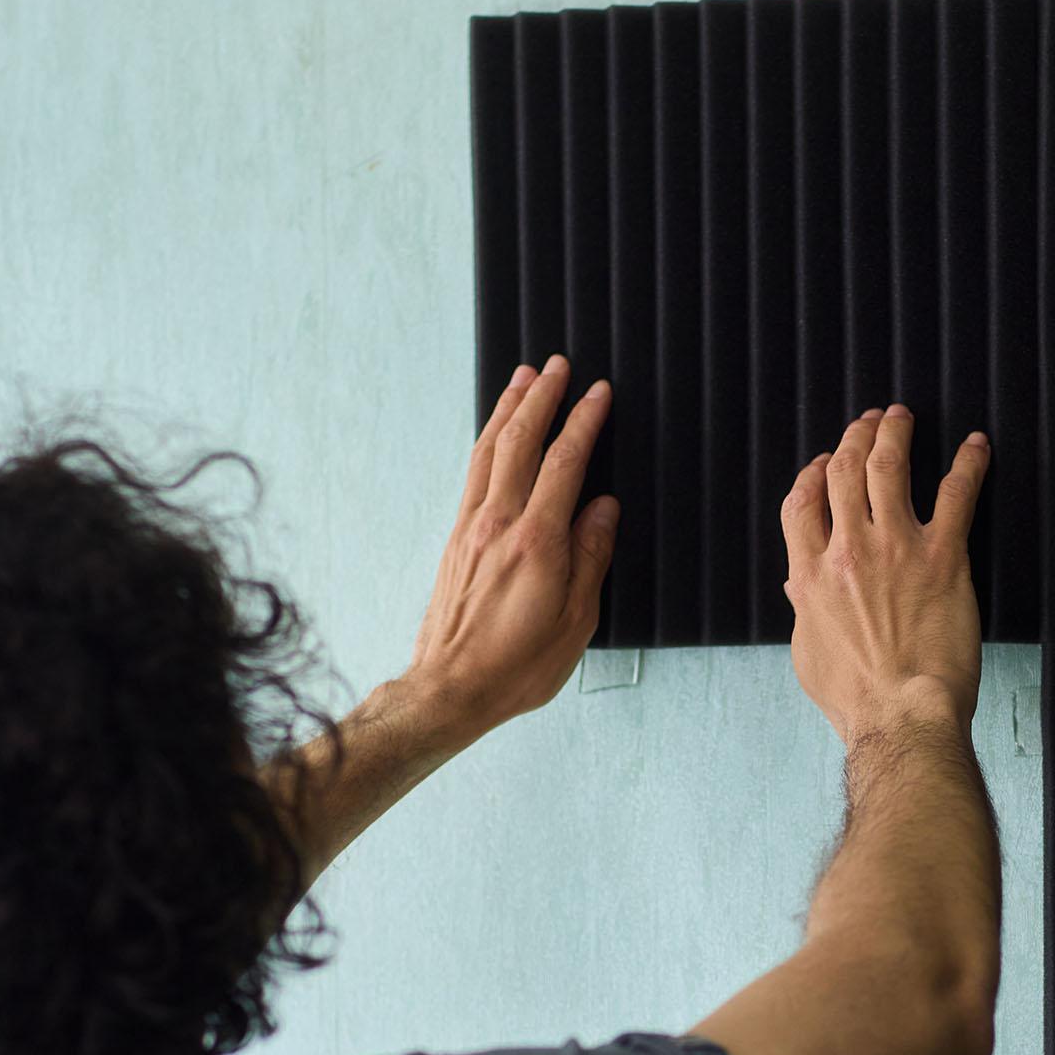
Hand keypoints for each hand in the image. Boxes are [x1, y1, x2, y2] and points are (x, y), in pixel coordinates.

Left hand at [404, 353, 620, 740]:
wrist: (451, 689)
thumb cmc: (518, 665)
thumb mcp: (576, 618)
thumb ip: (591, 555)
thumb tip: (603, 507)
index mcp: (538, 541)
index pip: (565, 463)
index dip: (584, 422)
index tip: (598, 393)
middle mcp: (499, 524)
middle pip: (520, 443)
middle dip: (541, 399)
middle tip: (558, 365)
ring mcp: (472, 528)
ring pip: (489, 452)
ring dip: (508, 411)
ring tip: (523, 379)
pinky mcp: (457, 541)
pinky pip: (473, 475)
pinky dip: (487, 443)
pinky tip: (495, 434)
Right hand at [780, 404, 988, 743]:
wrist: (900, 714)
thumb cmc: (855, 698)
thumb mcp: (809, 655)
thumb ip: (804, 611)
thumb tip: (799, 587)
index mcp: (810, 576)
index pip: (802, 503)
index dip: (812, 474)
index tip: (823, 462)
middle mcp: (848, 552)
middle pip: (842, 472)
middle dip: (854, 437)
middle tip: (868, 422)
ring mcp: (895, 549)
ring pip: (888, 468)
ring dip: (894, 434)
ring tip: (902, 416)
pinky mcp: (943, 557)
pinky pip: (956, 494)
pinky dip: (968, 463)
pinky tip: (977, 445)